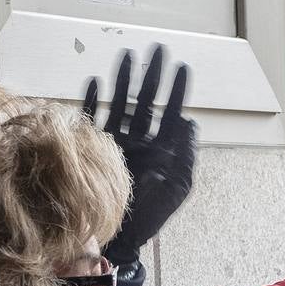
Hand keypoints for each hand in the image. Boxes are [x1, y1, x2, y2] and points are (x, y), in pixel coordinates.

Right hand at [83, 45, 196, 267]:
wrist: (118, 236)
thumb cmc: (150, 215)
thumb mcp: (177, 185)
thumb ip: (185, 153)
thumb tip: (190, 120)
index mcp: (163, 151)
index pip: (171, 113)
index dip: (178, 90)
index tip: (183, 66)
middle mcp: (141, 144)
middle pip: (147, 102)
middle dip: (152, 75)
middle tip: (158, 49)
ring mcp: (117, 145)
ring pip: (121, 105)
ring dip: (123, 81)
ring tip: (126, 55)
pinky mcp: (95, 150)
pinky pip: (94, 121)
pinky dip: (94, 102)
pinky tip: (96, 82)